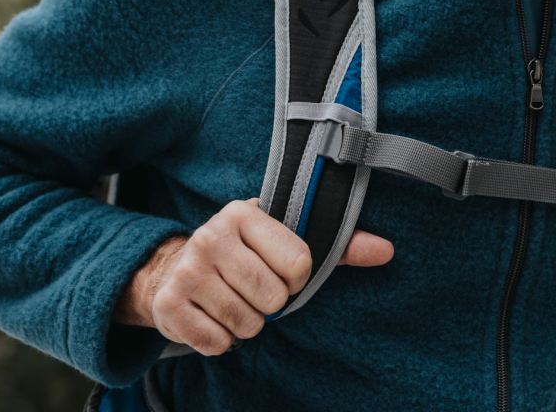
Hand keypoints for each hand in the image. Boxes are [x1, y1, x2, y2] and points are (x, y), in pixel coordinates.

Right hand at [112, 198, 393, 354]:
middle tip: (254, 290)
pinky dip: (221, 339)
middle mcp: (211, 236)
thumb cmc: (242, 254)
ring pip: (247, 323)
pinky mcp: (169, 305)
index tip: (282, 273)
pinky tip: (213, 318)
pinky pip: (218, 342)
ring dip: (246, 323)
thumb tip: (387, 250)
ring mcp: (187, 270)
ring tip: (233, 302)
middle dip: (271, 304)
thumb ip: (337, 246)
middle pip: (273, 298)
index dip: (297, 279)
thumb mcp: (283, 239)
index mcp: (243, 213)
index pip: (299, 263)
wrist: (171, 269)